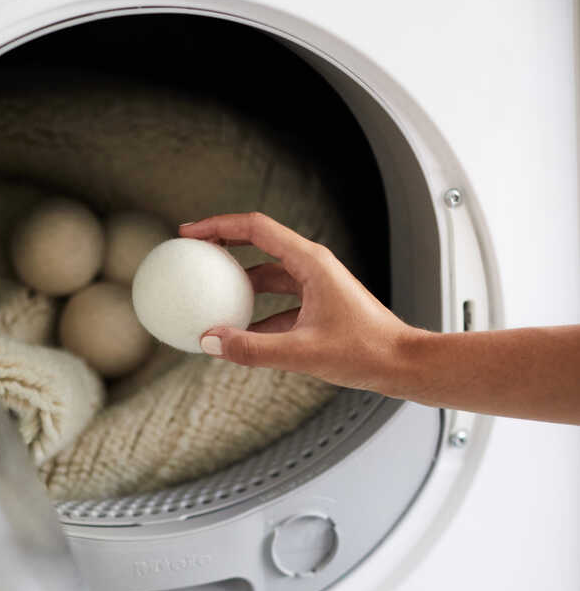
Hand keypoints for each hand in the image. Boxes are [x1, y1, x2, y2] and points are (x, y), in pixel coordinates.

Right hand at [180, 213, 412, 390]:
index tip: (189, 233)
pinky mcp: (319, 308)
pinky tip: (238, 335)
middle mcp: (313, 267)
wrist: (402, 364)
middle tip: (191, 255)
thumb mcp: (302, 352)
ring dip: (239, 284)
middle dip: (223, 246)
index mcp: (310, 262)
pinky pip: (279, 304)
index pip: (255, 228)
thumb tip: (210, 342)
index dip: (218, 225)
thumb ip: (253, 348)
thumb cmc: (365, 352)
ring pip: (268, 277)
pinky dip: (256, 314)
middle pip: (258, 244)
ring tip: (209, 296)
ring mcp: (317, 287)